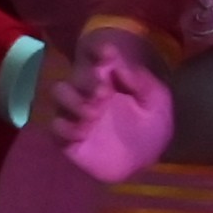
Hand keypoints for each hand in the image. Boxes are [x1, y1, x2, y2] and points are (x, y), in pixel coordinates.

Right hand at [47, 40, 176, 182]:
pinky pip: (55, 127)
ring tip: (94, 113)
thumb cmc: (151, 126)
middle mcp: (89, 92)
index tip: (107, 52)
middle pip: (75, 75)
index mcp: (111, 79)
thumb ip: (141, 82)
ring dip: (73, 100)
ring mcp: (76, 114)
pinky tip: (83, 132)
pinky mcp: (68, 138)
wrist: (146, 162)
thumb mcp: (156, 102)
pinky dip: (65, 127)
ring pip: (59, 94)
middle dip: (86, 80)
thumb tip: (118, 64)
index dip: (97, 50)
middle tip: (104, 93)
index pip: (98, 57)